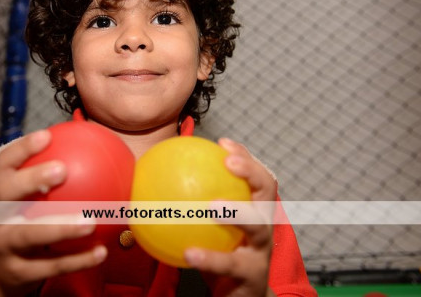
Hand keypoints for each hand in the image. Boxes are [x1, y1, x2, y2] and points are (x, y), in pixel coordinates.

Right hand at [0, 130, 106, 296]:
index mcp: (0, 191)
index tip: (46, 135)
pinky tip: (101, 252)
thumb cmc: (27, 220)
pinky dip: (77, 260)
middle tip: (63, 169)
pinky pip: (51, 265)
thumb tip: (94, 142)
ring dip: (61, 227)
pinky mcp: (18, 271)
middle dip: (32, 179)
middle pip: (7, 194)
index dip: (22, 148)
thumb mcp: (31, 198)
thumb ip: (54, 174)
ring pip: (30, 235)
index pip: (5, 163)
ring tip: (90, 221)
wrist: (3, 271)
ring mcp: (4, 244)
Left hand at [183, 138, 276, 296]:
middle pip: (267, 192)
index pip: (255, 176)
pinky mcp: (252, 277)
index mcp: (254, 210)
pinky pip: (231, 265)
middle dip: (252, 172)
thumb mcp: (207, 228)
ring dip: (237, 212)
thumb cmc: (220, 256)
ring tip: (213, 205)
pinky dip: (210, 258)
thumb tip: (153, 182)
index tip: (223, 142)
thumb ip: (190, 206)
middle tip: (229, 162)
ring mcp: (261, 252)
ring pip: (258, 227)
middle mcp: (263, 227)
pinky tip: (189, 252)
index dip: (245, 156)